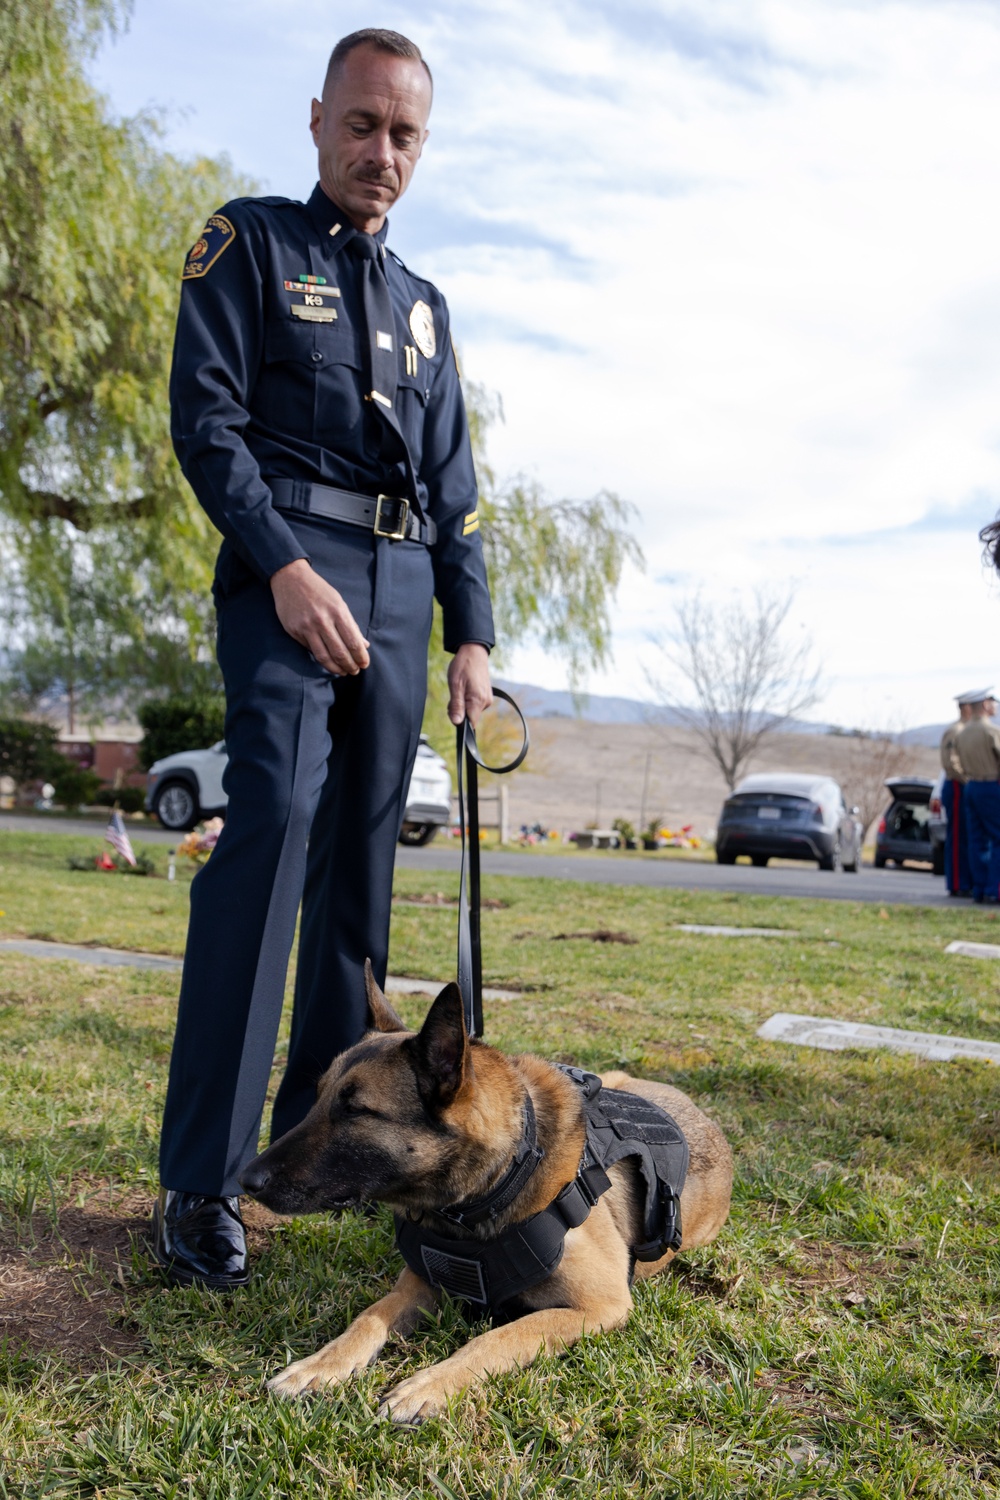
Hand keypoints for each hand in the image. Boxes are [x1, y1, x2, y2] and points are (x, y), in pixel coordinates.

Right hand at [270, 559, 369, 675]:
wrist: (291, 579)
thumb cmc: (319, 591)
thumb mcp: (339, 602)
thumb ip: (351, 625)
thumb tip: (364, 645)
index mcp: (338, 612)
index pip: (353, 642)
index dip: (361, 657)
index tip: (364, 664)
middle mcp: (323, 621)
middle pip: (340, 653)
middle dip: (350, 666)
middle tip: (354, 671)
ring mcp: (307, 627)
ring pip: (324, 657)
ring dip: (336, 668)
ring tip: (343, 672)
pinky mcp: (295, 631)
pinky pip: (311, 650)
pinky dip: (321, 659)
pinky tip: (328, 662)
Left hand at [447, 643, 491, 726]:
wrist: (474, 652)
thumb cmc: (463, 666)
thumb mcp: (455, 685)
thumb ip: (456, 705)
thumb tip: (457, 723)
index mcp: (478, 701)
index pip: (470, 723)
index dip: (460, 721)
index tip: (453, 710)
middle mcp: (486, 702)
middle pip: (470, 717)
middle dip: (459, 711)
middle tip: (453, 696)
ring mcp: (487, 699)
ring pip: (471, 711)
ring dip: (463, 705)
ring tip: (460, 688)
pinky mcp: (486, 696)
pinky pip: (475, 704)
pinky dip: (467, 700)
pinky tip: (465, 688)